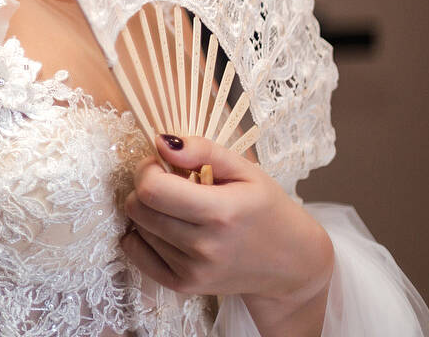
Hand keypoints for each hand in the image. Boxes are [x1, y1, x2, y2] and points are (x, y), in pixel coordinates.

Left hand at [121, 134, 333, 336]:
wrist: (291, 264)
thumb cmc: (267, 210)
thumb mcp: (246, 170)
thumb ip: (203, 151)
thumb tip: (161, 143)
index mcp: (221, 213)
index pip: (152, 190)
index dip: (147, 170)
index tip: (162, 165)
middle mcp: (204, 247)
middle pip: (138, 209)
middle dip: (144, 188)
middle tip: (169, 185)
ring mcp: (193, 271)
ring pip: (137, 229)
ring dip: (149, 213)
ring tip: (178, 210)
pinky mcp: (184, 286)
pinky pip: (137, 254)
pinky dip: (143, 237)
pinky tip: (166, 229)